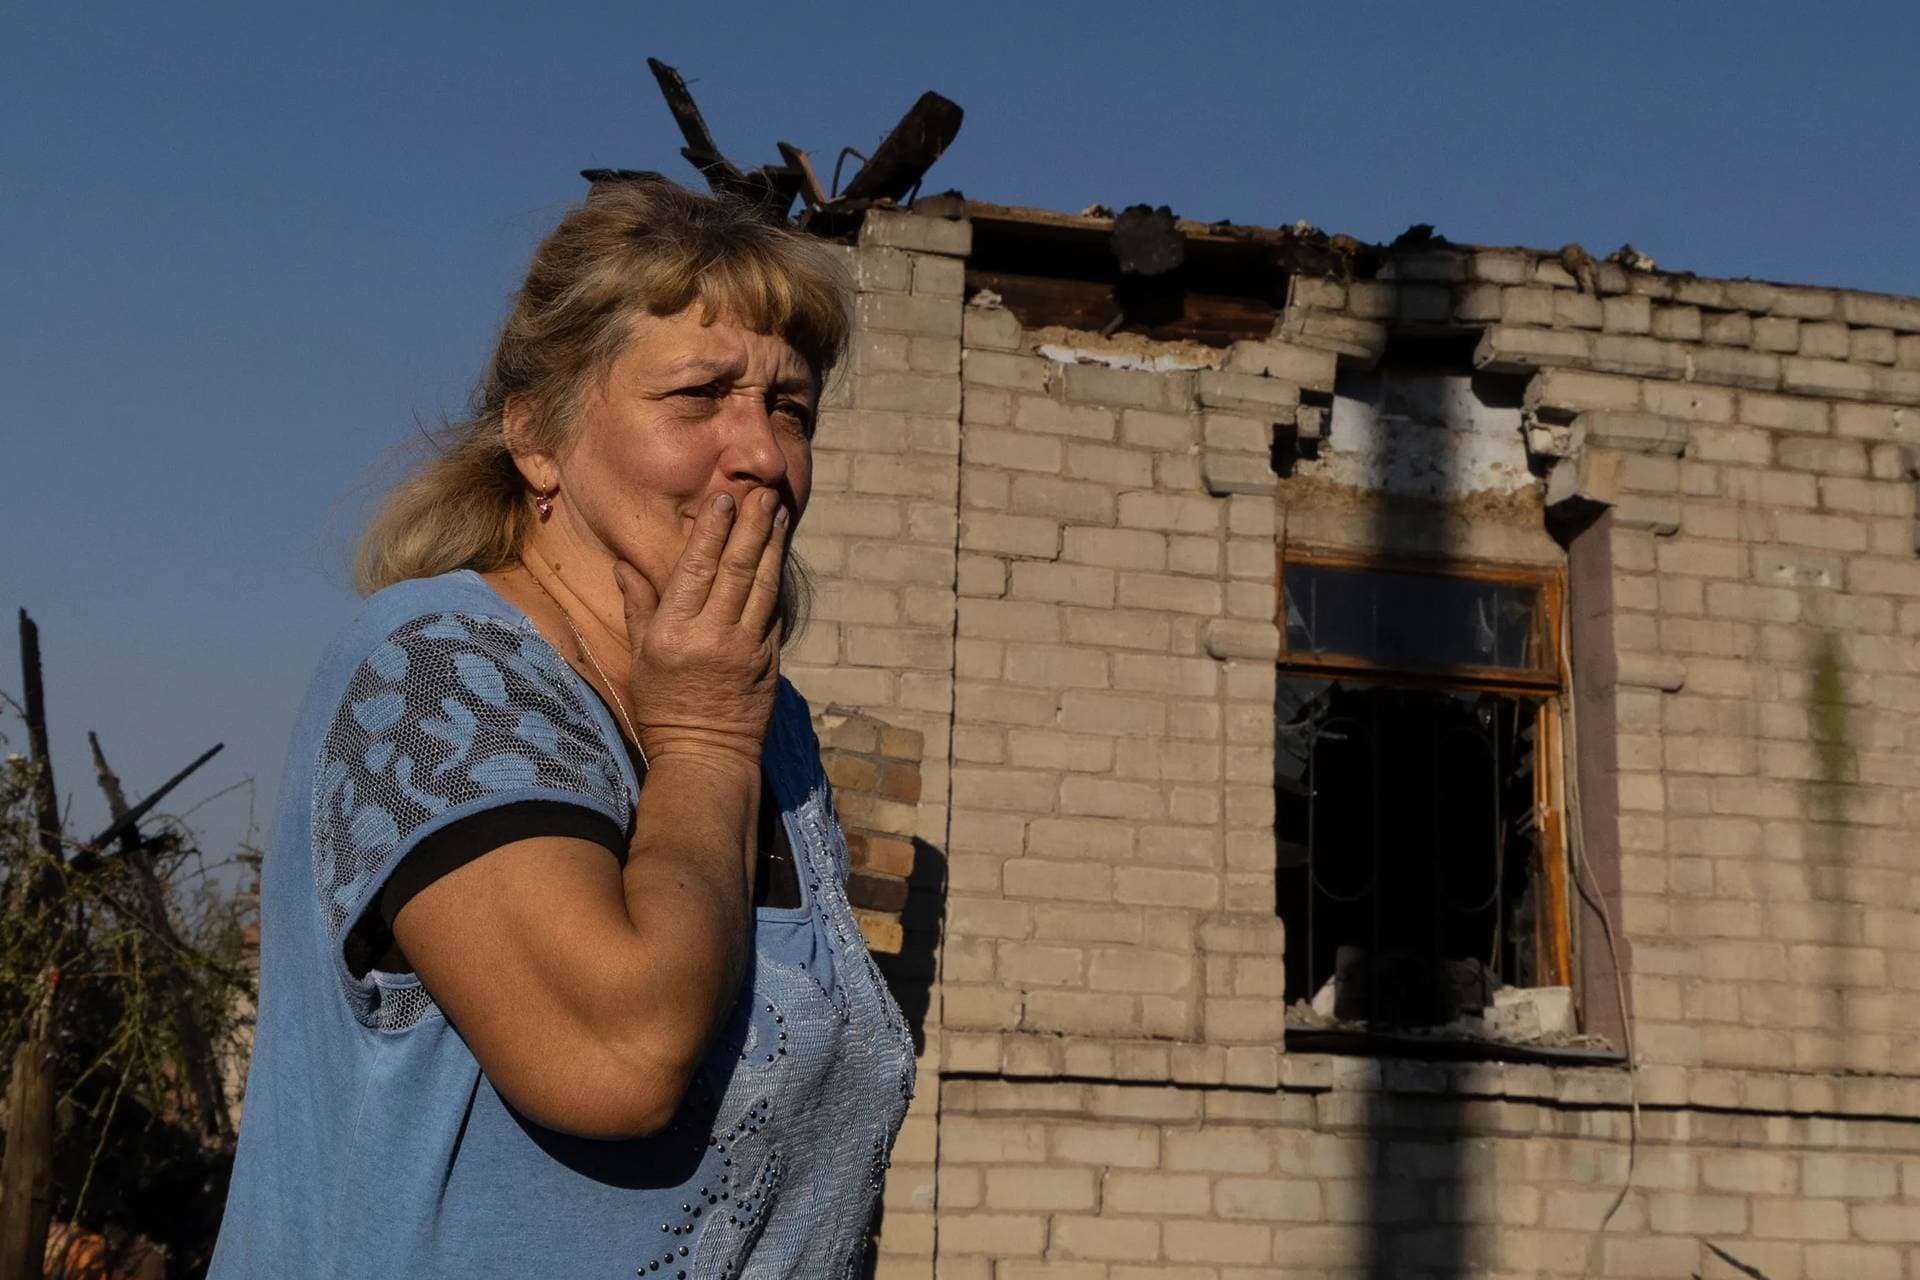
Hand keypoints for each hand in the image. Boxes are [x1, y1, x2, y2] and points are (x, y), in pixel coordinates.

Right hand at [614, 487, 789, 777]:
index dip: (713, 531)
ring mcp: (746, 648)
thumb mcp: (640, 659)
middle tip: (764, 492)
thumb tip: (625, 564)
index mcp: (674, 633)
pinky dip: (779, 580)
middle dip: (752, 526)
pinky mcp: (770, 660)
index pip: (696, 570)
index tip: (725, 499)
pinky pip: (774, 612)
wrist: (705, 756)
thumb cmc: (663, 708)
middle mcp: (712, 636)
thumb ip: (639, 607)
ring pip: (763, 586)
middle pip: (737, 569)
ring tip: (780, 513)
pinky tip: (782, 555)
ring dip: (773, 546)